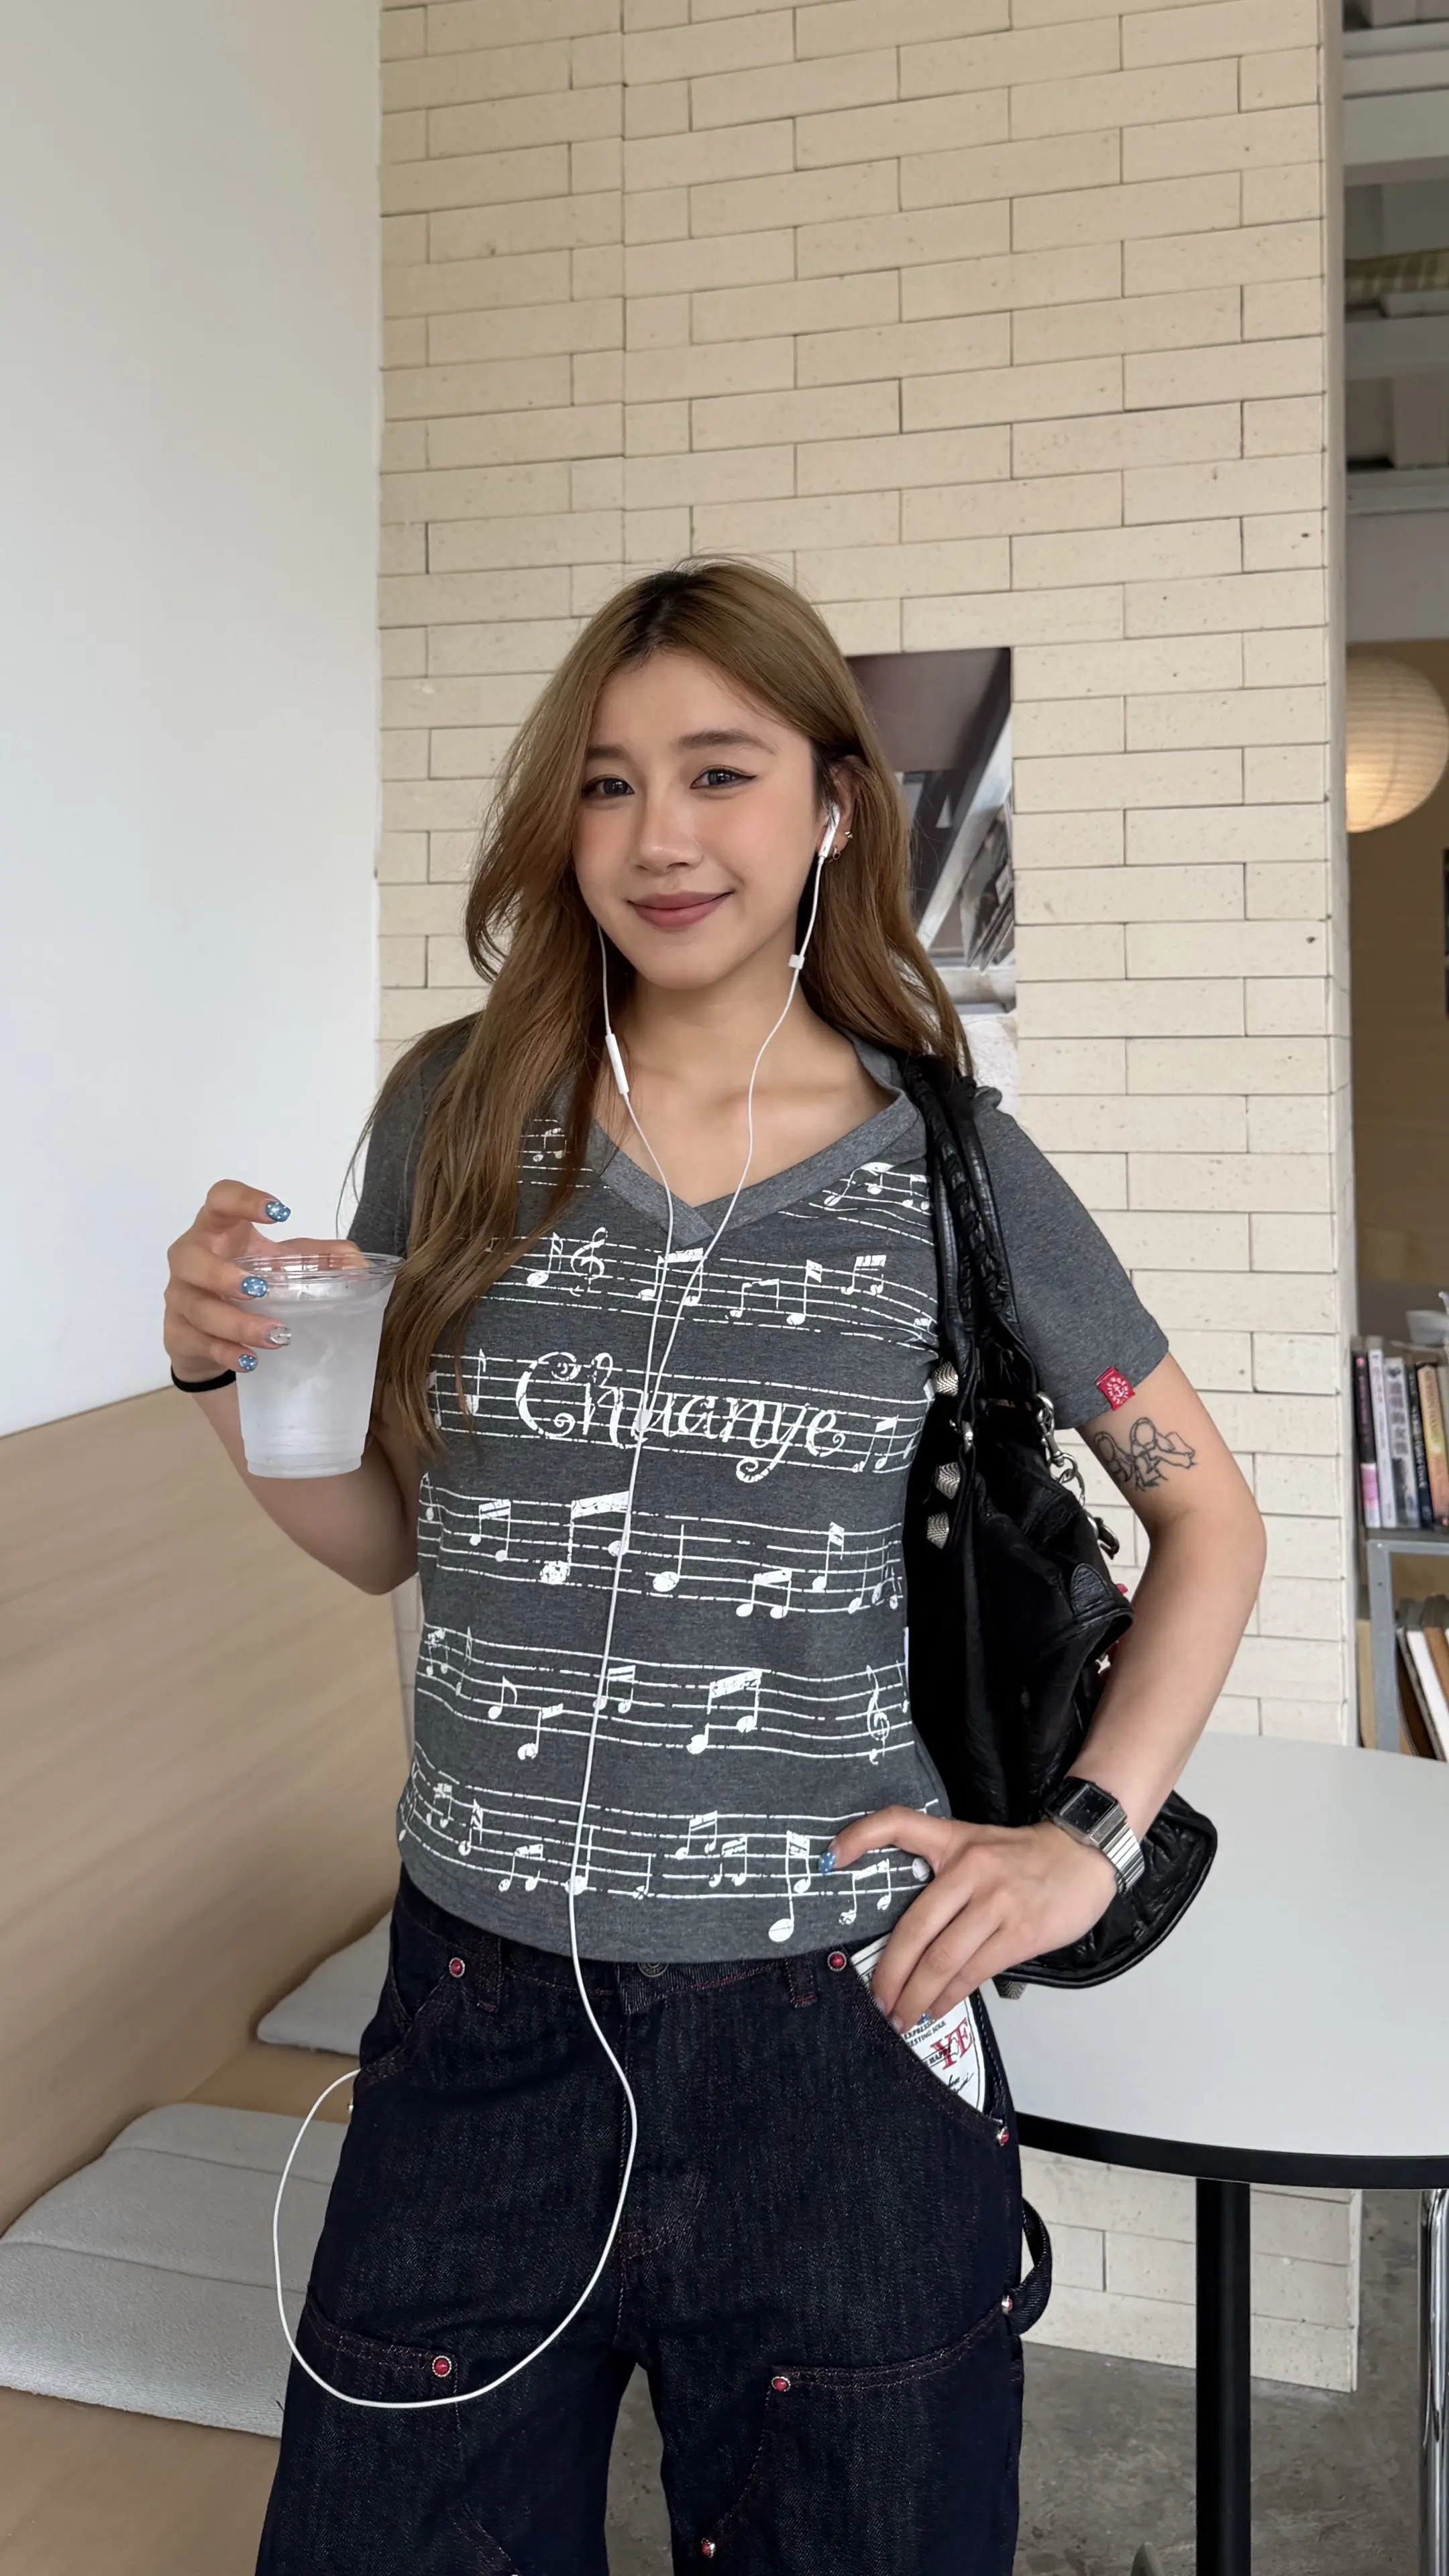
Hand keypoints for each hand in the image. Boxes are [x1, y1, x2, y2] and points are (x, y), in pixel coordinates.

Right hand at [163, 1182, 360, 1381]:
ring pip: (196, 1306)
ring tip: (275, 1335)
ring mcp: (180, 1296)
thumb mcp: (283, 1265)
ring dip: (236, 1322)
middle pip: (189, 1257)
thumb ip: (320, 1259)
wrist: (209, 1332)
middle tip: (259, 1289)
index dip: (243, 1199)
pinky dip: (225, 1351)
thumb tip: (357, 1264)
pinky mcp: (178, 1332)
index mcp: (218, 1230)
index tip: (279, 1212)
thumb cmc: (247, 1283)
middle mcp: (191, 1258)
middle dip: (222, 1273)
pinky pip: (197, 1341)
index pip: (219, 1199)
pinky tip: (249, 1360)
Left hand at [826, 1805, 1119, 2033]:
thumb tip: (909, 1934)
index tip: (832, 1859)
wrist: (1084, 1853)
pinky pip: (974, 1972)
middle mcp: (970, 1870)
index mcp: (953, 1842)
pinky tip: (937, 2007)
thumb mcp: (976, 1844)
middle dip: (890, 1973)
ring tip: (902, 2017)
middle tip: (877, 2000)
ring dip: (917, 1996)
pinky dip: (950, 1996)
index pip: (898, 1824)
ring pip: (942, 1960)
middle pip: (915, 1929)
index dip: (860, 1837)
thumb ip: (943, 1876)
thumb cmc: (1025, 1856)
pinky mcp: (1020, 1932)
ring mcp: (996, 1903)